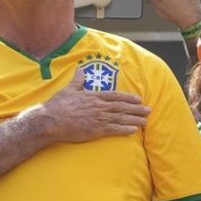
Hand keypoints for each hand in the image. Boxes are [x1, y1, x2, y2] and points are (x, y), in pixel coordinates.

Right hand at [33, 70, 149, 142]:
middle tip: (148, 110)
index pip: (115, 96)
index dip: (128, 98)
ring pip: (121, 118)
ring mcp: (98, 118)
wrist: (51, 120)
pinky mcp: (96, 130)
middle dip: (136, 109)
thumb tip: (80, 70)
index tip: (138, 99)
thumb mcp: (69, 89)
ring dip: (134, 119)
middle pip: (122, 107)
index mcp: (93, 96)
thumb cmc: (58, 105)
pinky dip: (125, 130)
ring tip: (145, 121)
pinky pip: (114, 130)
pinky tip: (134, 130)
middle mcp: (99, 106)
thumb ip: (77, 80)